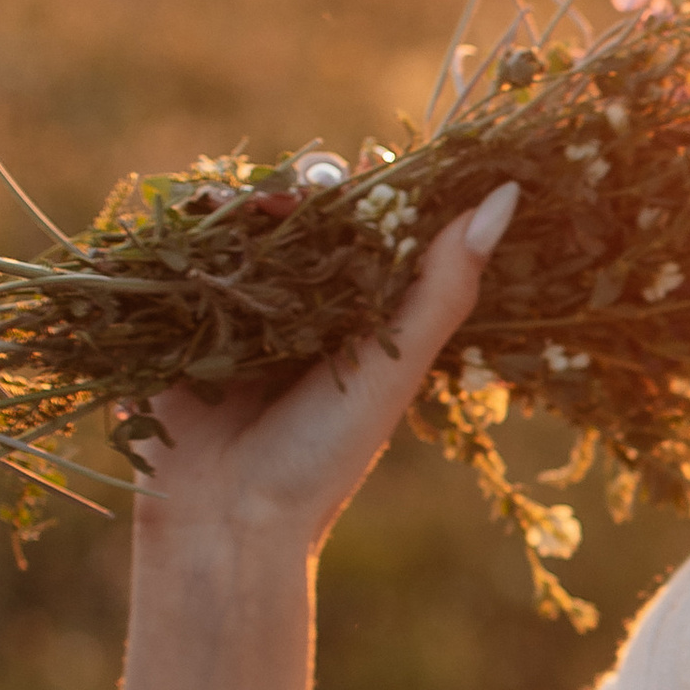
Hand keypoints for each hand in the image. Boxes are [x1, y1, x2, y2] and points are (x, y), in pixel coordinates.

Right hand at [129, 181, 520, 566]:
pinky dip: (192, 228)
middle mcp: (304, 301)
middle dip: (302, 187)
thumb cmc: (324, 455)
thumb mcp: (396, 366)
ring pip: (244, 224)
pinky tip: (201, 218)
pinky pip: (185, 253)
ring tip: (249, 205)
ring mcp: (242, 306)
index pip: (375, 222)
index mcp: (363, 310)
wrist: (227, 520)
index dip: (375, 187)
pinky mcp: (183, 316)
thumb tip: (507, 197)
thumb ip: (446, 284)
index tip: (373, 169)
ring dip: (245, 200)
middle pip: (304, 211)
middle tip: (301, 190)